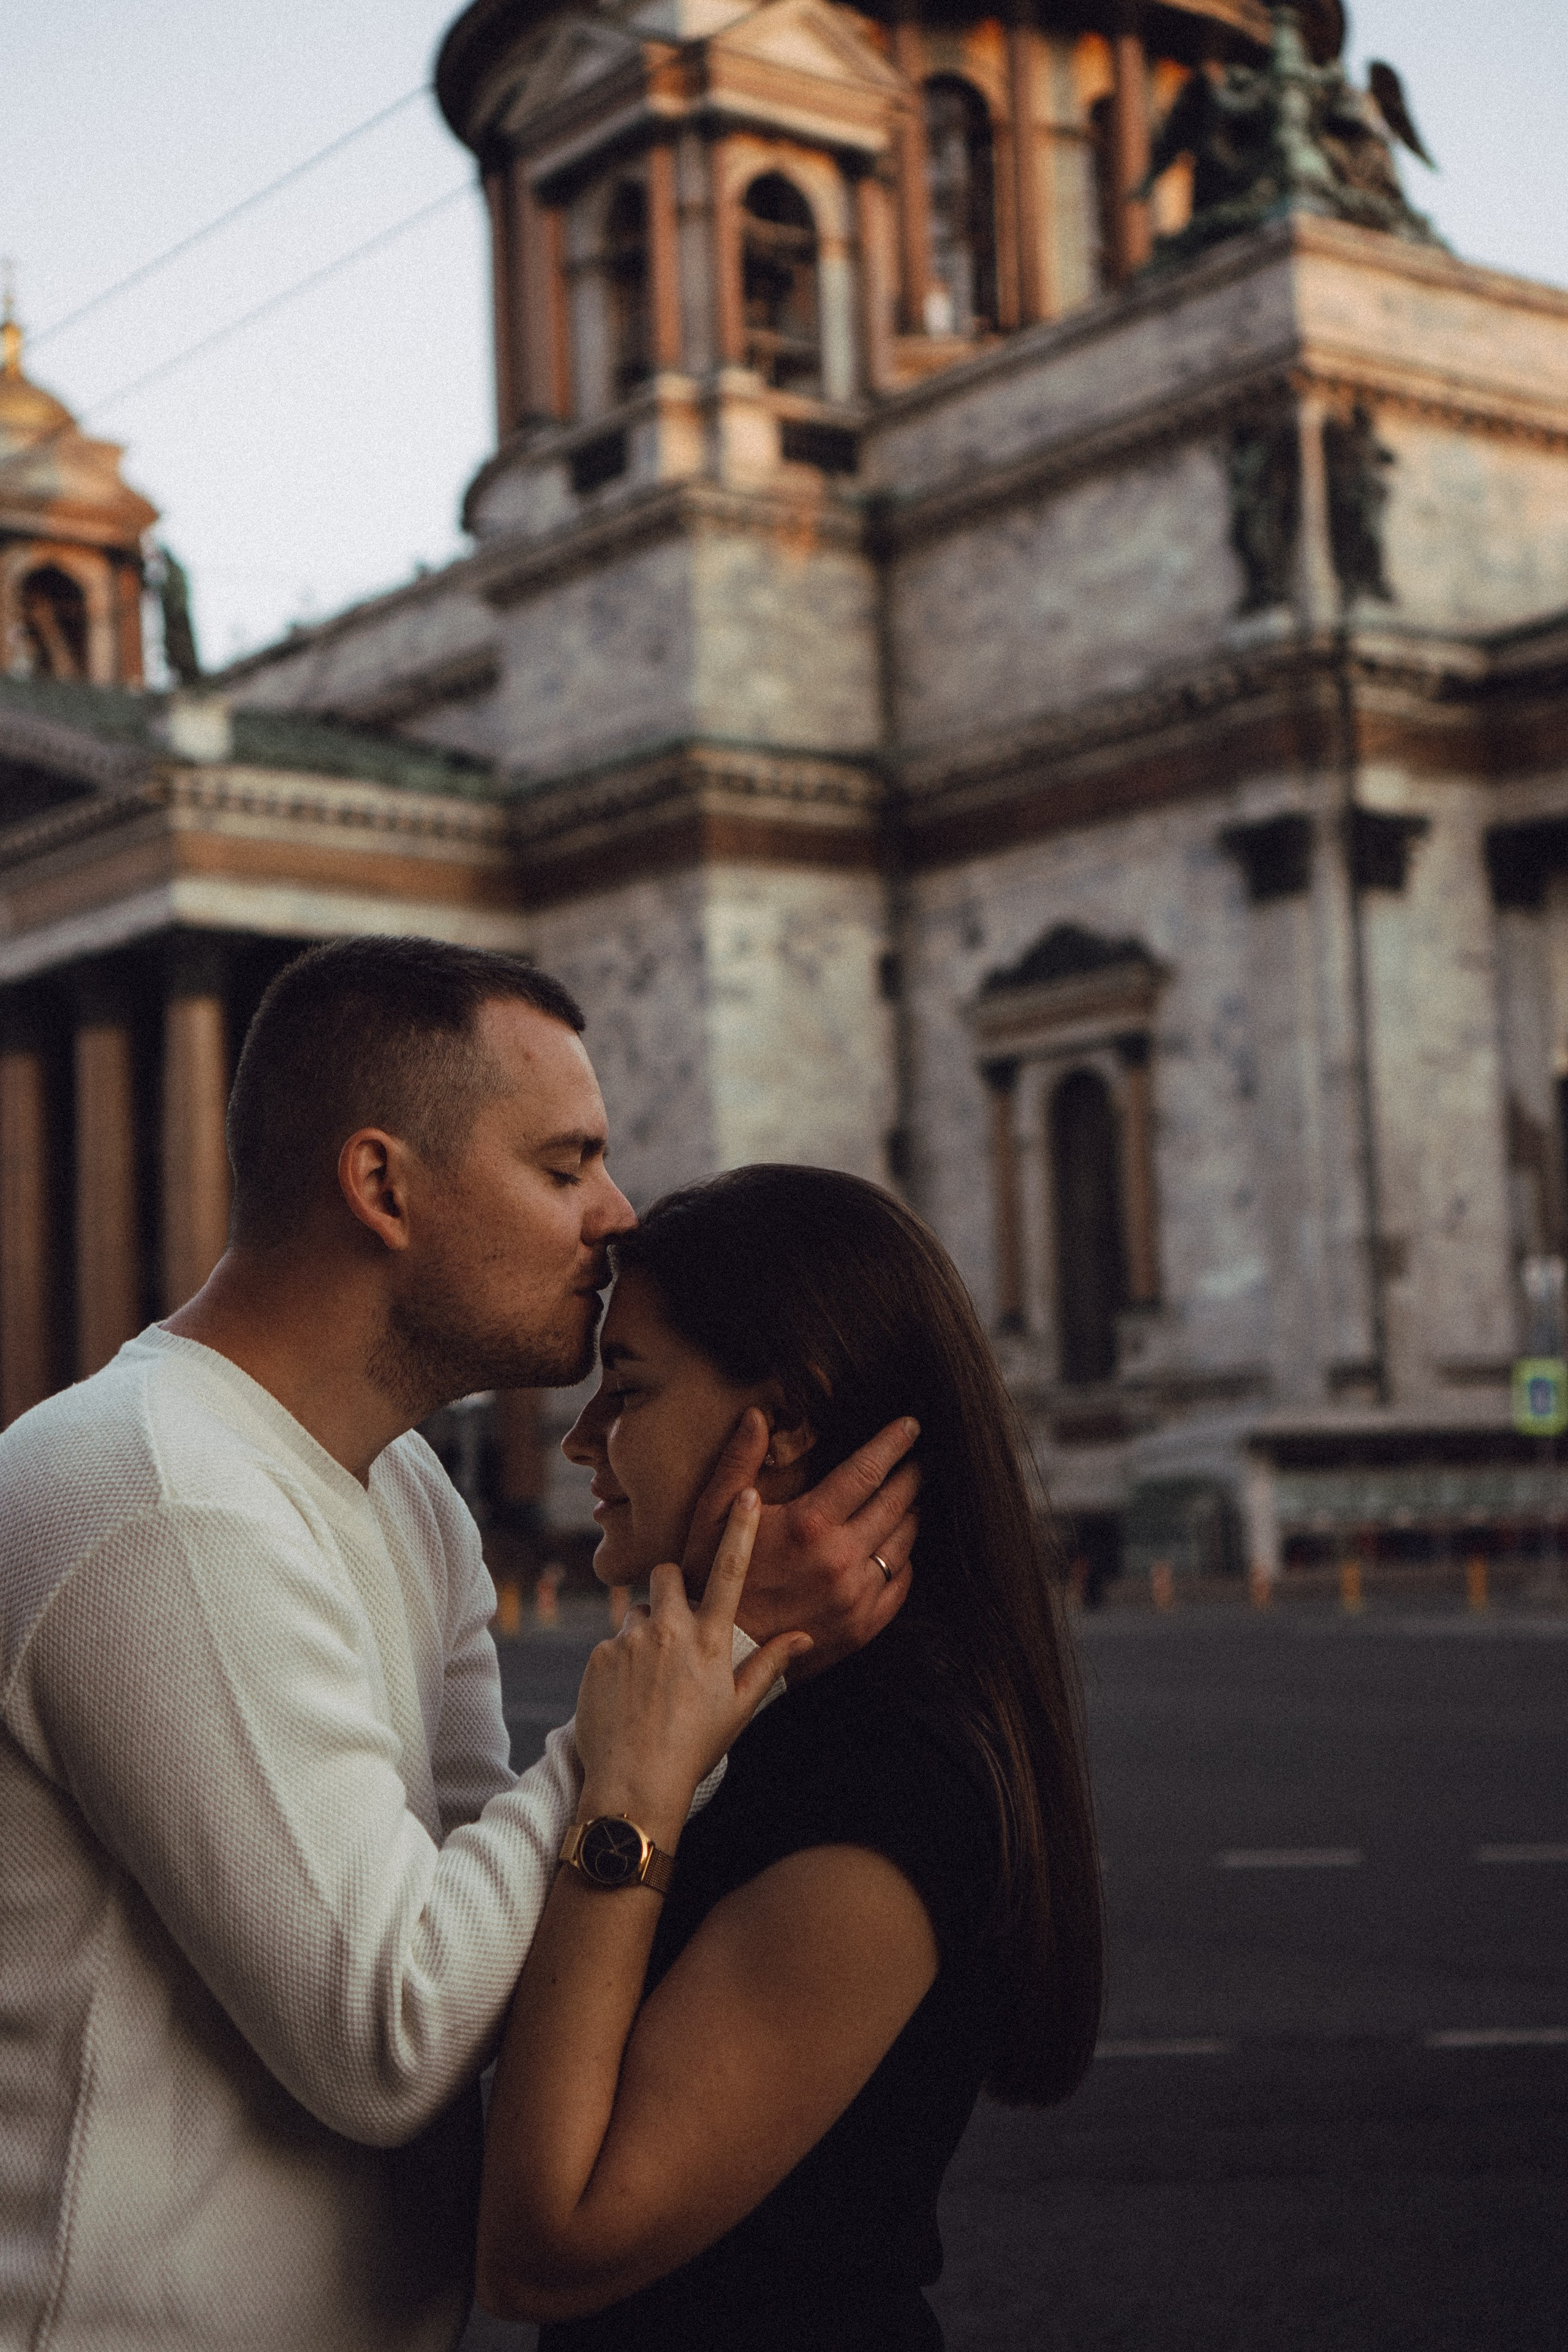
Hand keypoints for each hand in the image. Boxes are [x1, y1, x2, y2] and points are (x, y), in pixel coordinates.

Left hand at [574, 1491, 809, 1846]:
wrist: (634, 1785)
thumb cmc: (694, 1749)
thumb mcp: (739, 1709)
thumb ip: (768, 1665)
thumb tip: (802, 1636)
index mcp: (710, 1641)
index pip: (728, 1571)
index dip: (739, 1529)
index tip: (746, 1493)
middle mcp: (670, 1631)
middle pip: (665, 1575)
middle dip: (669, 1589)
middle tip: (673, 1630)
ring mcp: (631, 1640)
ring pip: (637, 1612)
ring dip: (644, 1633)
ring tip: (648, 1681)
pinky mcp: (599, 1654)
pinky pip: (612, 1642)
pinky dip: (620, 1662)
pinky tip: (626, 1697)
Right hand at [681, 1410, 919, 1672]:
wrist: (719, 1652)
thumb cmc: (712, 1577)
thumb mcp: (712, 1513)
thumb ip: (739, 1461)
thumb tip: (757, 1415)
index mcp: (809, 1525)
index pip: (867, 1471)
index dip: (893, 1443)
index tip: (911, 1425)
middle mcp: (840, 1559)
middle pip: (896, 1503)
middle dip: (912, 1474)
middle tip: (919, 1458)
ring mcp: (856, 1597)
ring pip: (903, 1543)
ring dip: (910, 1515)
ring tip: (909, 1499)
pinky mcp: (862, 1627)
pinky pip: (899, 1585)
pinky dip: (903, 1561)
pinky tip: (896, 1548)